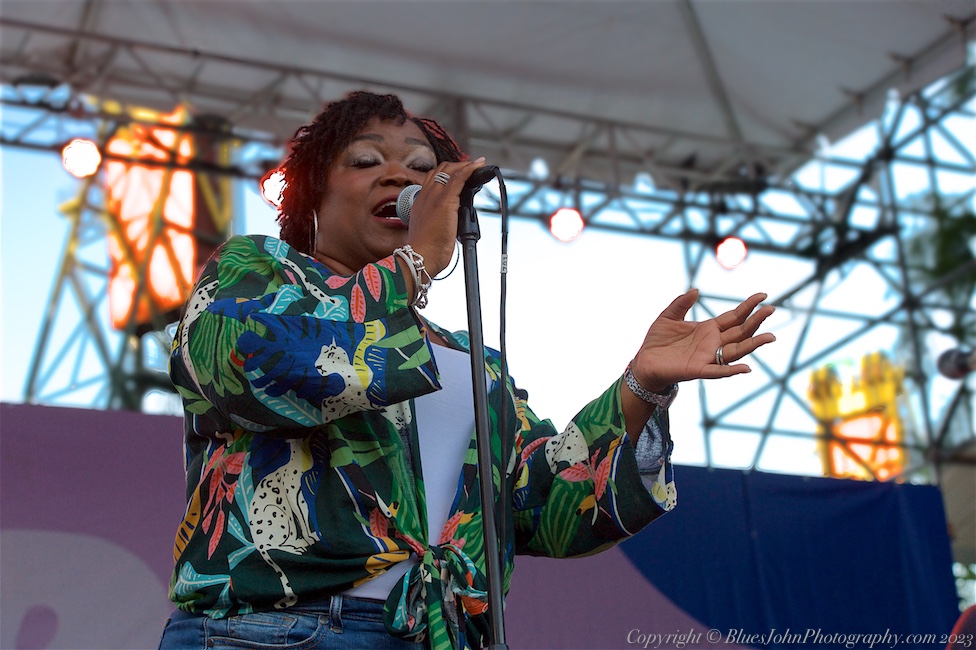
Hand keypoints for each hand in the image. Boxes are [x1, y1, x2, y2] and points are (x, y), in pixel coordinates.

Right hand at [406, 156, 486, 276]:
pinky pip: (459, 177)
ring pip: (449, 170)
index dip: (445, 174)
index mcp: (420, 202)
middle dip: (456, 166)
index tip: (458, 175)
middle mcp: (426, 195)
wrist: (421, 255)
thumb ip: (438, 222)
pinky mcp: (446, 200)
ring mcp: (435, 196)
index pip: (432, 179)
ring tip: (476, 165)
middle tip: (470, 168)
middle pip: (439, 170)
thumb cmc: (426, 249)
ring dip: (464, 165)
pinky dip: (470, 169)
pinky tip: (478, 166)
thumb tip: (450, 222)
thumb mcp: (429, 230)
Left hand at [630, 289, 775, 391]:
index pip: (734, 316)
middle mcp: (713, 343)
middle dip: (756, 321)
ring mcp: (708, 357)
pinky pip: (718, 371)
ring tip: (770, 337)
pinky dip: (732, 370)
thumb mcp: (668, 316)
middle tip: (772, 309)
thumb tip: (696, 290)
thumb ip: (681, 303)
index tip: (763, 295)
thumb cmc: (657, 341)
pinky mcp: (697, 370)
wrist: (644, 361)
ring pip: (736, 350)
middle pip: (741, 331)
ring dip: (753, 344)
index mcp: (708, 329)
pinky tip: (746, 368)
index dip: (749, 306)